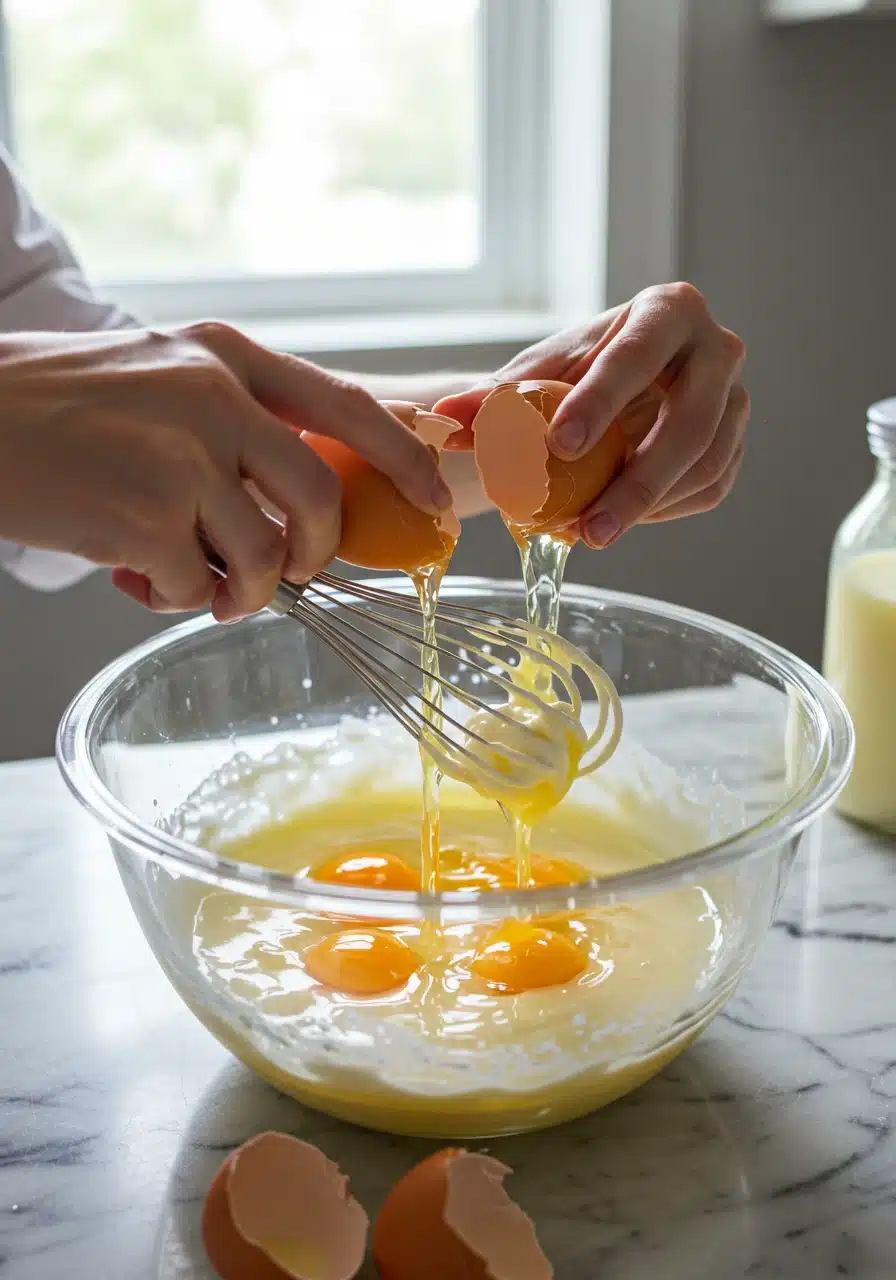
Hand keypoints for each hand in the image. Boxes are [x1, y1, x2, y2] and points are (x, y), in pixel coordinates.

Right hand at [0, 323, 449, 619]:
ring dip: (238, 590)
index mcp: (224, 355)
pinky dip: (177, 597)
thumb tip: (304, 498)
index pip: (348, 407)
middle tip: (290, 573)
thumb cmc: (60, 406)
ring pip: (265, 557)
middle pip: (321, 500)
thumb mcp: (159, 375)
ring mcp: (182, 456)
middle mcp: (213, 397)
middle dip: (316, 555)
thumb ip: (234, 420)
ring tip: (193, 581)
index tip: (436, 500)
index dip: (403, 459)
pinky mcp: (145, 516)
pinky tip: (133, 575)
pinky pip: (199, 587)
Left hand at [436, 283, 748, 546]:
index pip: (637, 356)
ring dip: (648, 507)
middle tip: (585, 525)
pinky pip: (709, 487)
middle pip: (691, 421)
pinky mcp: (733, 443)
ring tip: (591, 534)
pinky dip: (663, 512)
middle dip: (637, 480)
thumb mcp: (535, 374)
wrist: (611, 384)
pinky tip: (617, 521)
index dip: (600, 402)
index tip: (559, 446)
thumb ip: (493, 397)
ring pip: (706, 462)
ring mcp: (735, 398)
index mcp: (668, 310)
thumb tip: (446, 420)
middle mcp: (716, 349)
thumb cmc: (574, 371)